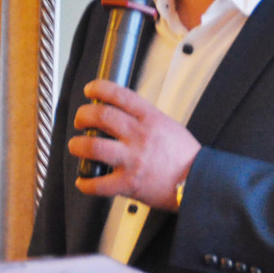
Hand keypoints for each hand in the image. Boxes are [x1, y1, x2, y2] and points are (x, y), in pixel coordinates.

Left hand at [69, 79, 199, 210]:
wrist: (197, 182)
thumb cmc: (185, 156)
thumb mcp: (168, 125)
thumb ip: (145, 118)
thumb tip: (122, 112)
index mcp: (150, 119)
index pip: (119, 94)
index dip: (99, 88)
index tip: (90, 90)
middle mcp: (140, 136)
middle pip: (101, 116)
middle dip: (83, 115)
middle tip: (80, 120)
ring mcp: (133, 160)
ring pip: (94, 146)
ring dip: (78, 145)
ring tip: (76, 146)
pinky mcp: (129, 183)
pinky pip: (99, 184)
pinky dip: (86, 183)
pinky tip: (83, 181)